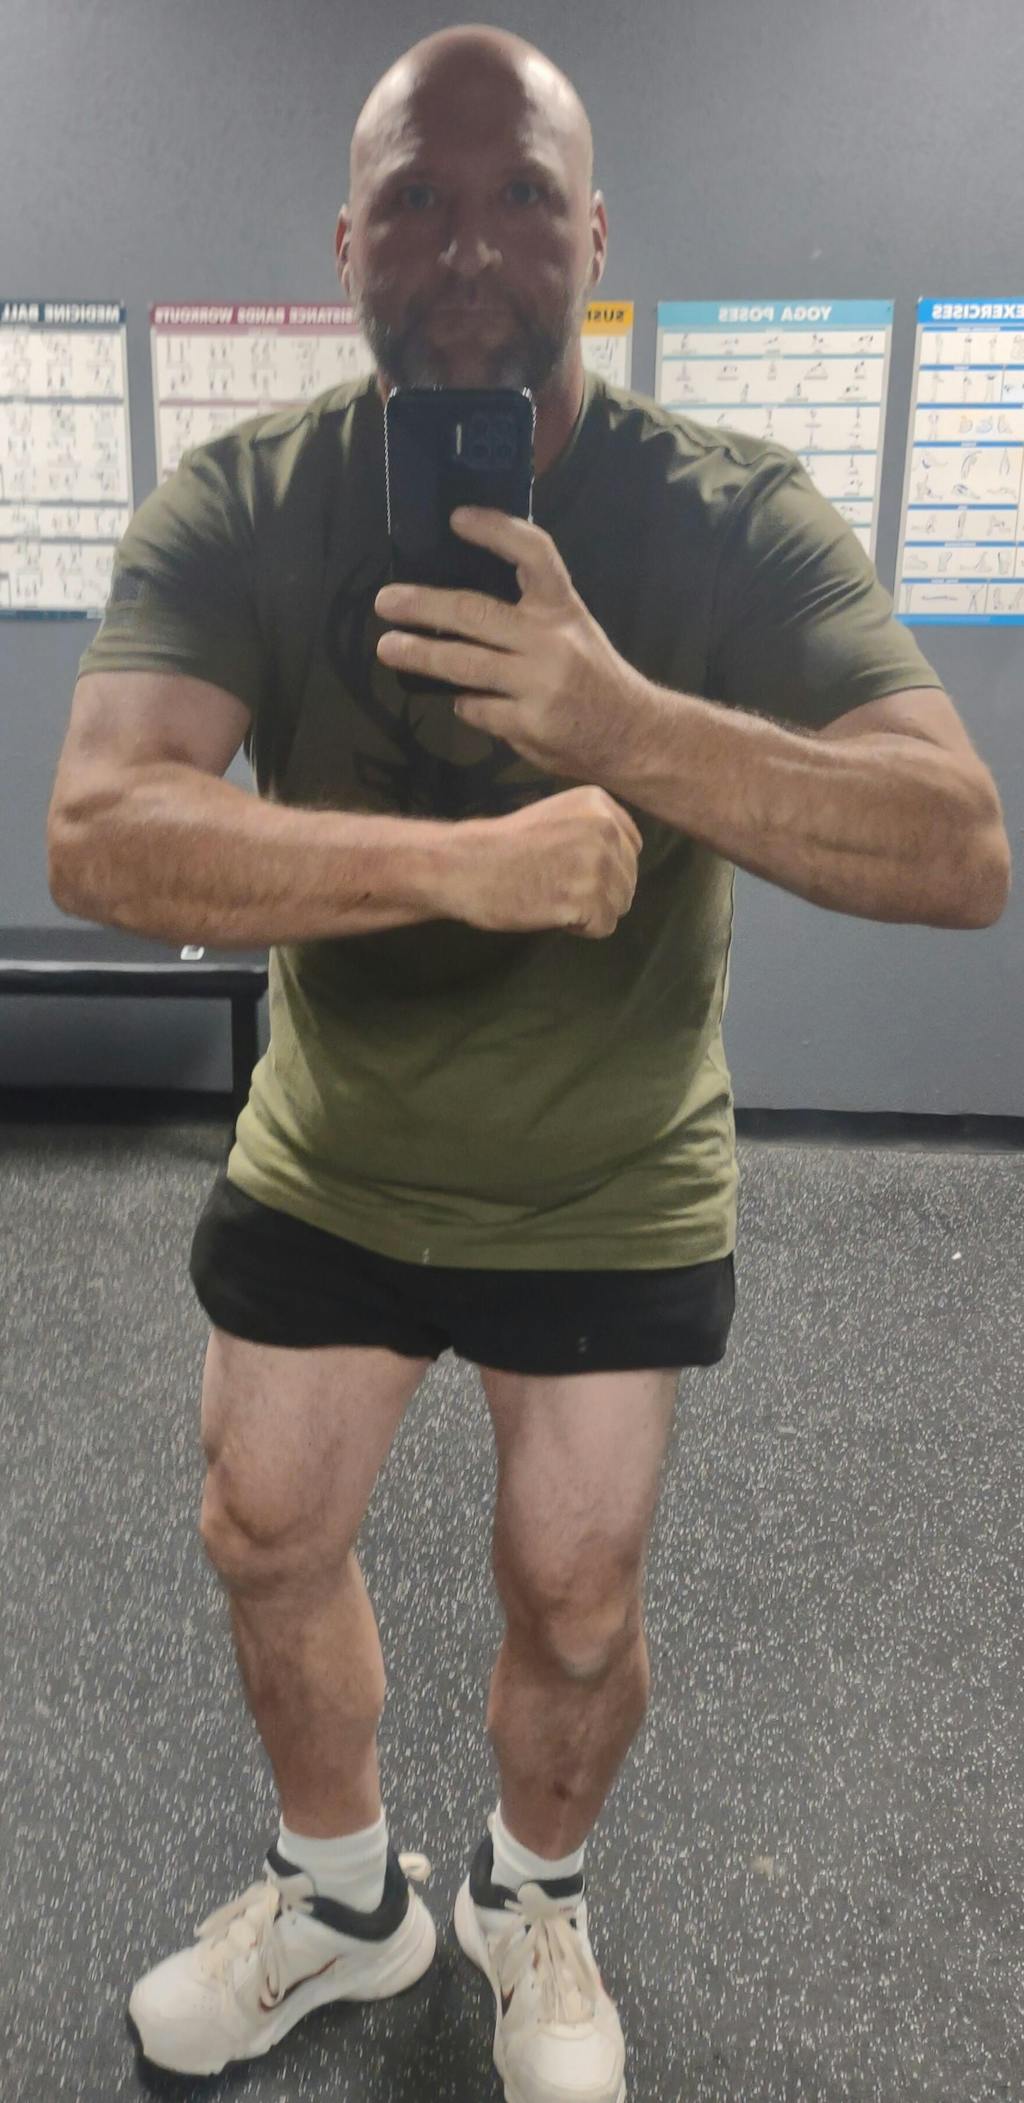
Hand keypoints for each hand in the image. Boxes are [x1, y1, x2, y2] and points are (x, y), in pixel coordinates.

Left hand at [374, 507, 642, 781]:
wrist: (634, 735)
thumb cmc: (595, 678)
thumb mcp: (572, 632)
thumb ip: (527, 618)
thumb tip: (456, 610)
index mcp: (563, 609)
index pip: (533, 554)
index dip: (495, 531)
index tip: (457, 518)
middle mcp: (551, 641)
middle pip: (475, 613)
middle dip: (423, 606)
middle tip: (386, 601)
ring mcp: (539, 685)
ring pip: (463, 665)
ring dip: (419, 654)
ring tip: (389, 648)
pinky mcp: (529, 725)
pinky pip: (476, 708)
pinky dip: (463, 702)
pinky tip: (459, 699)